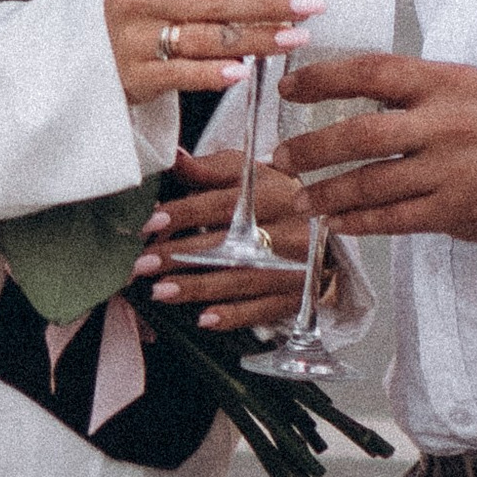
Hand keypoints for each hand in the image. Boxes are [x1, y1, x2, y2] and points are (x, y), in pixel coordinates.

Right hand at [106, 0, 306, 106]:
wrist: (85, 51)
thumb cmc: (142, 10)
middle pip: (215, 0)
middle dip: (269, 3)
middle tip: (309, 5)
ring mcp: (133, 39)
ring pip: (207, 38)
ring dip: (257, 39)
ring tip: (295, 37)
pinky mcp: (134, 77)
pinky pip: (184, 74)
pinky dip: (216, 73)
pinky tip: (246, 71)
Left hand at [131, 147, 308, 335]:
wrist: (335, 227)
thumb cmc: (281, 196)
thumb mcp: (252, 173)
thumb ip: (211, 170)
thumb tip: (173, 157)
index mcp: (274, 195)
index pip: (223, 205)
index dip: (185, 214)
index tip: (150, 224)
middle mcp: (288, 231)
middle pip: (228, 245)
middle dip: (180, 256)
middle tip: (142, 264)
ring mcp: (296, 267)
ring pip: (242, 280)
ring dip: (198, 288)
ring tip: (159, 291)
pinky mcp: (299, 295)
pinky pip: (264, 309)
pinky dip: (233, 316)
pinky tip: (204, 319)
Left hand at [280, 52, 476, 245]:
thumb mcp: (471, 85)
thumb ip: (420, 92)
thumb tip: (361, 101)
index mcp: (445, 81)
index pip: (370, 72)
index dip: (322, 78)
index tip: (289, 87)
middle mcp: (444, 122)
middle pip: (359, 134)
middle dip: (311, 148)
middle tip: (279, 158)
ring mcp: (450, 169)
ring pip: (371, 182)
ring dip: (327, 193)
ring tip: (299, 200)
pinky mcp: (457, 209)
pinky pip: (396, 219)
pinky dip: (361, 223)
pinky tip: (338, 224)